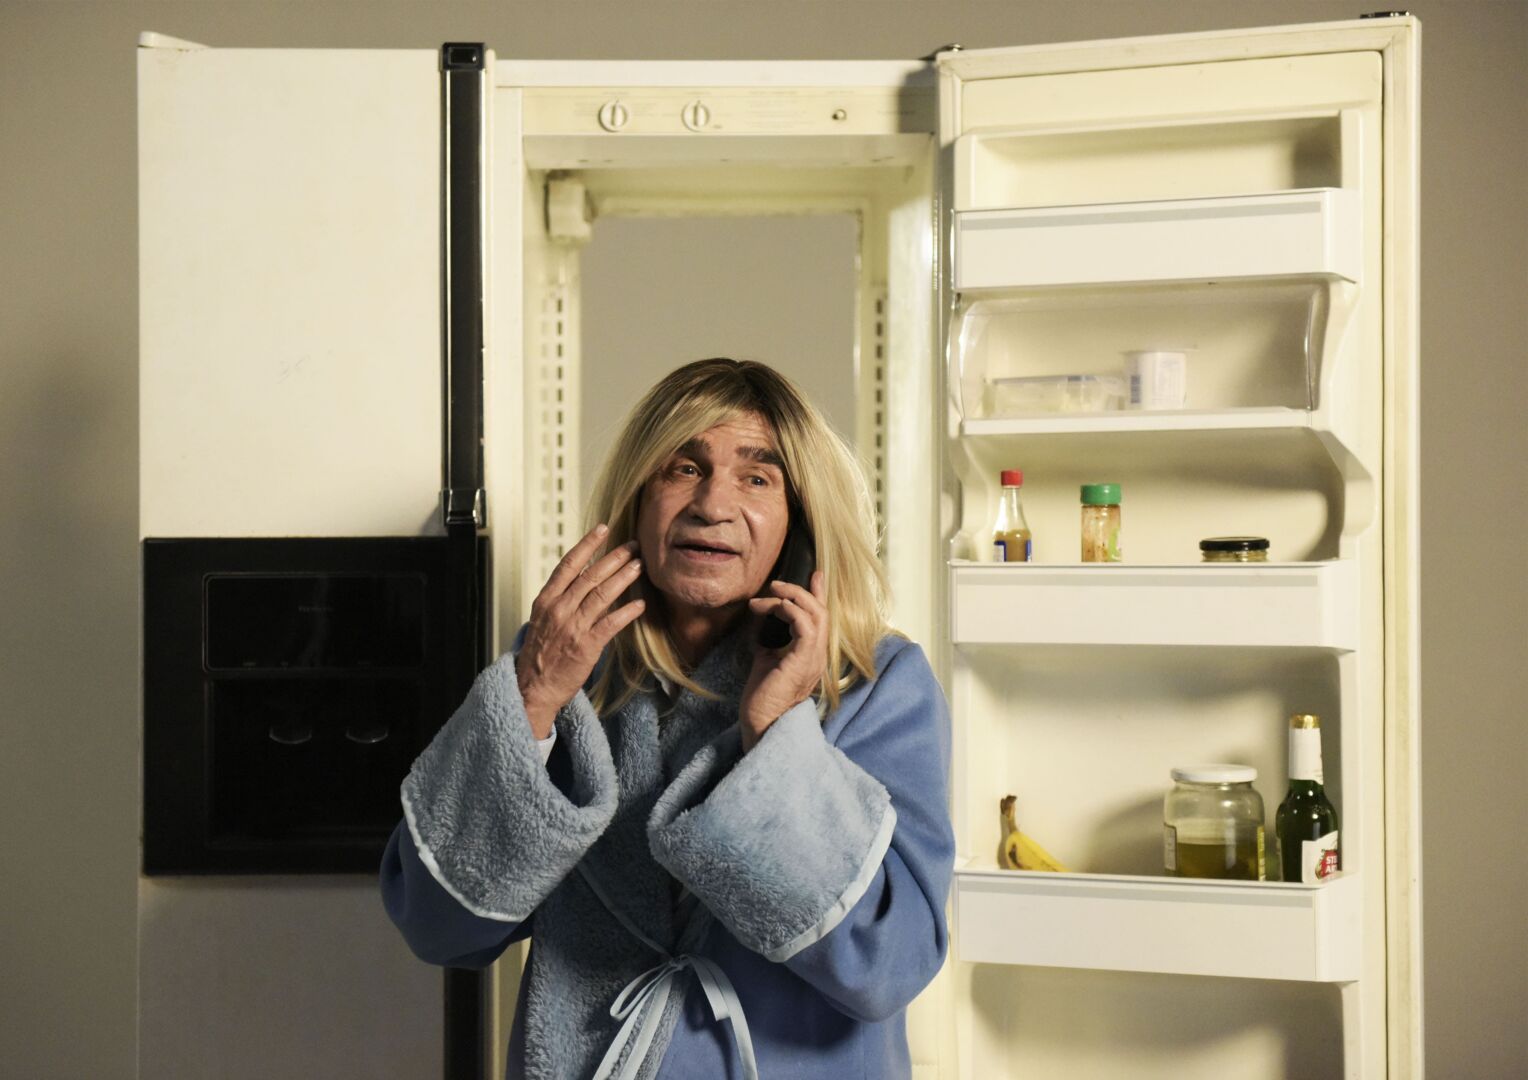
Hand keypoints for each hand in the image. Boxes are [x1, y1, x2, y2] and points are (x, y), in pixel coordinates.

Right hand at [515, 524, 645, 738]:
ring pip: (602, 594)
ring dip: (623, 577)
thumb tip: (581, 580)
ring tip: (639, 566)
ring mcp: (573, 627)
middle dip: (614, 558)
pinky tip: (640, 604)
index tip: (603, 530)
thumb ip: (560, 599)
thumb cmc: (540, 655)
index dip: (587, 545)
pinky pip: (611, 624)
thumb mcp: (542, 620)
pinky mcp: (586, 646)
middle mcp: (559, 609)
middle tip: (633, 546)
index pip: (568, 564)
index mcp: (546, 600)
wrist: (532, 687)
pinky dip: (627, 612)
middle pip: (590, 576)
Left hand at [739, 569, 827, 752]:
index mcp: (812, 654)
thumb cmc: (763, 695)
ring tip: (771, 592)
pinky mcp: (802, 660)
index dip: (819, 594)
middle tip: (776, 583)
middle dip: (801, 591)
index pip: (821, 618)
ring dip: (793, 597)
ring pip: (815, 615)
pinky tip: (775, 607)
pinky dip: (792, 611)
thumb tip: (761, 618)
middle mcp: (818, 654)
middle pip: (821, 611)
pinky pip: (805, 627)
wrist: (761, 721)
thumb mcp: (767, 658)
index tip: (815, 574)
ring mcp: (813, 658)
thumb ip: (770, 639)